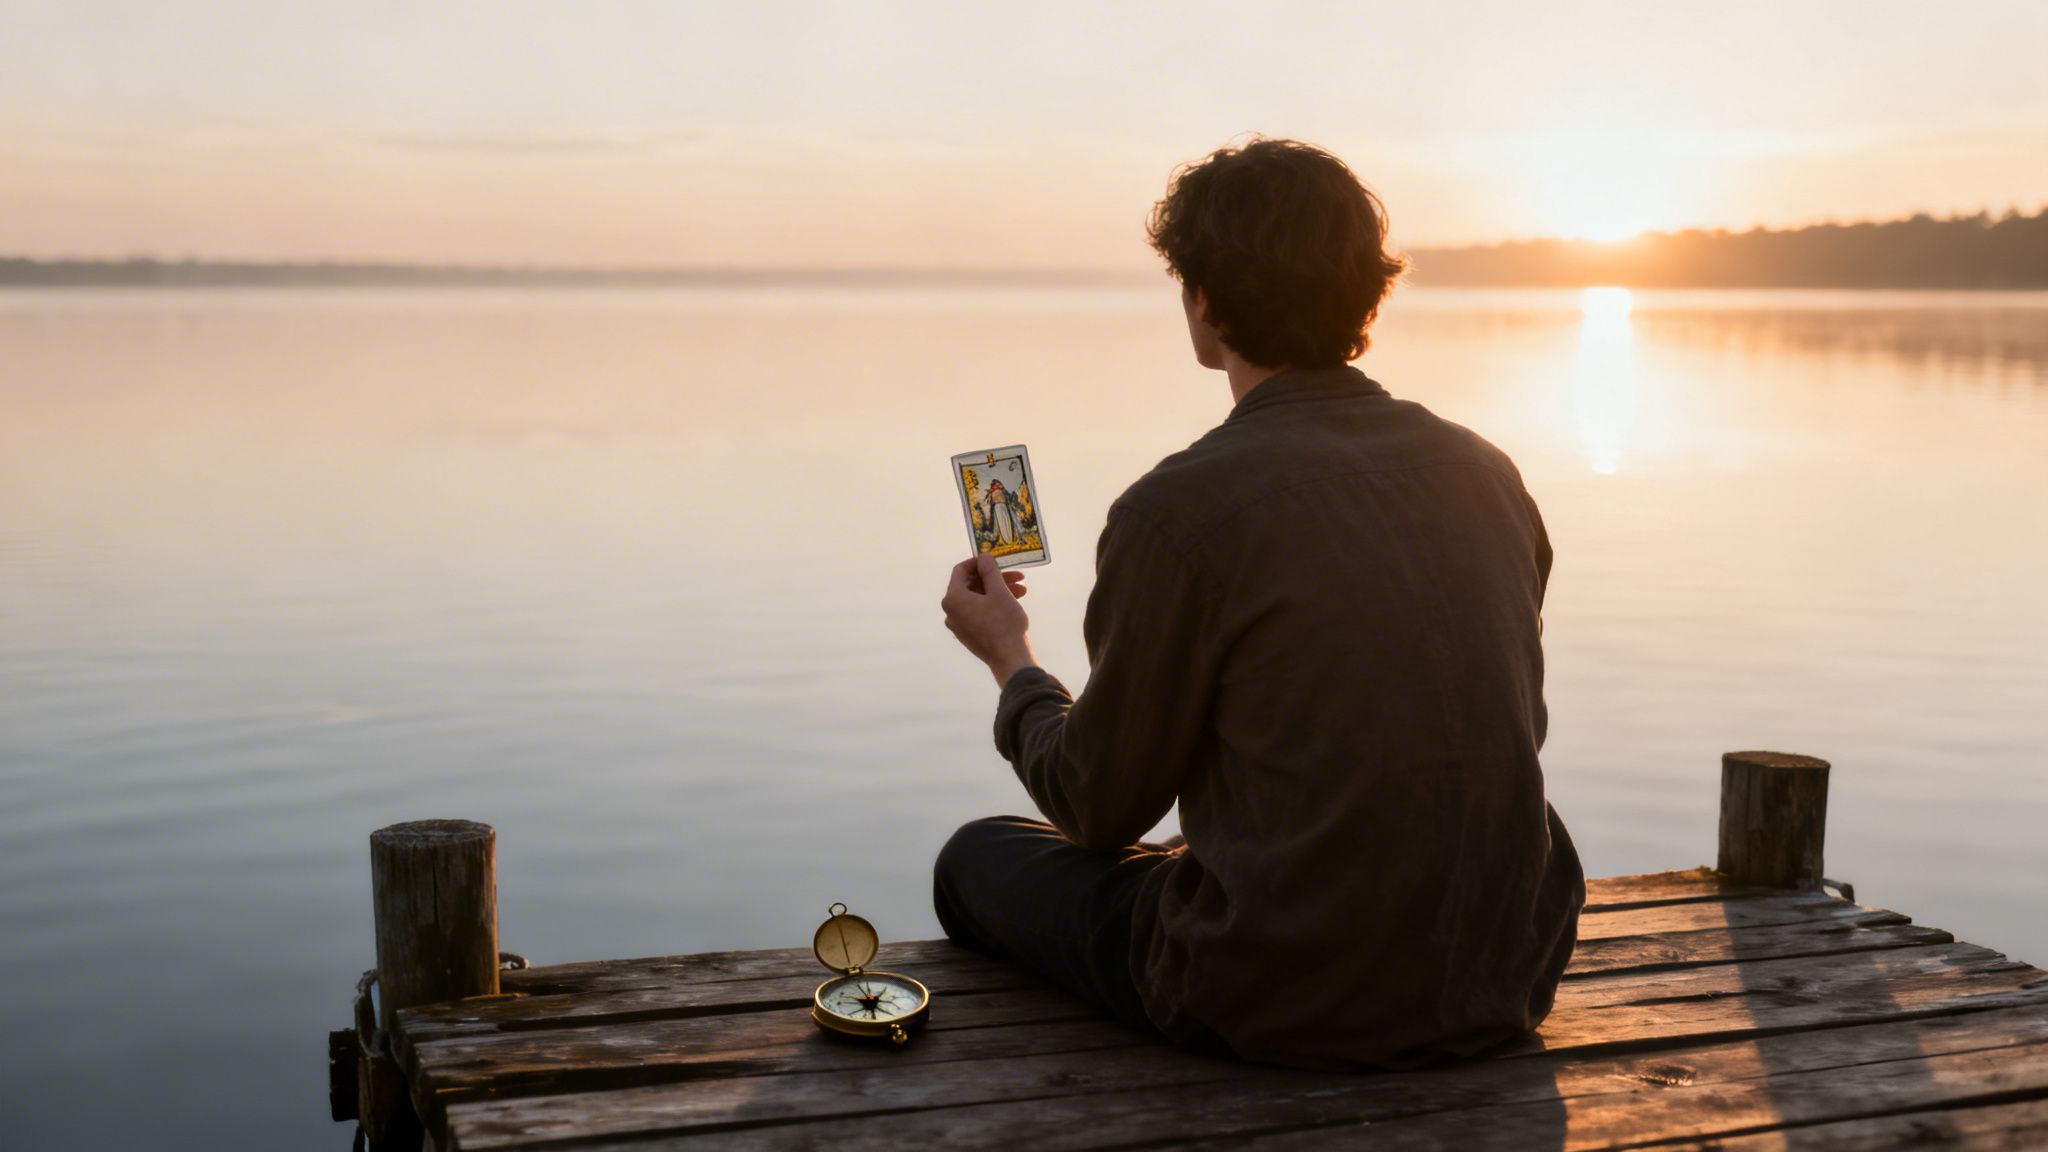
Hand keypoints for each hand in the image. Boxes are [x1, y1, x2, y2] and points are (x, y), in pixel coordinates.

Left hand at [941, 555, 1036, 686]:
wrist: (1010, 659)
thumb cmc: (1004, 622)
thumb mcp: (999, 592)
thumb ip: (989, 571)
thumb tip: (983, 557)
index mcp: (953, 599)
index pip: (960, 570)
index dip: (978, 562)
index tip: (996, 560)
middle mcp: (951, 612)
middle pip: (971, 585)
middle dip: (995, 578)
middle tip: (1017, 576)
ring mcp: (959, 625)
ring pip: (977, 599)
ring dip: (998, 591)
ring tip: (1022, 590)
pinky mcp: (968, 635)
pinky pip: (978, 612)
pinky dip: (993, 604)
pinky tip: (1013, 603)